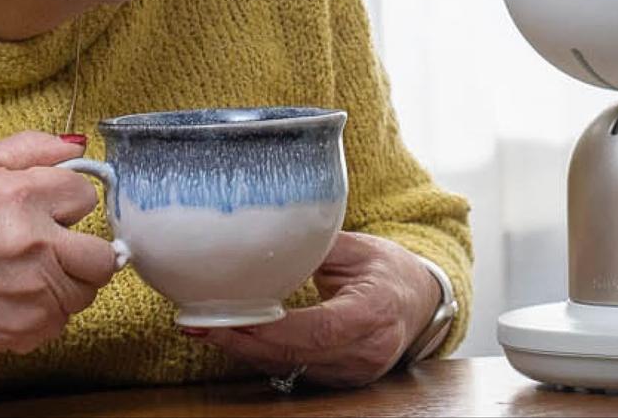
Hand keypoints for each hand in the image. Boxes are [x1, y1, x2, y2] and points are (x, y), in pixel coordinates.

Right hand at [0, 131, 120, 355]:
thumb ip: (29, 148)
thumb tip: (78, 145)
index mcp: (20, 196)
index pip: (86, 194)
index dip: (66, 201)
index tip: (45, 210)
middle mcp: (34, 244)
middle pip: (103, 252)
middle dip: (82, 248)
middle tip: (51, 246)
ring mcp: (35, 291)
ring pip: (88, 287)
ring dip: (68, 279)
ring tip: (30, 272)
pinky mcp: (31, 327)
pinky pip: (66, 317)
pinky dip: (48, 308)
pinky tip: (16, 297)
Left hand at [192, 231, 441, 387]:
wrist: (418, 302)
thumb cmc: (387, 270)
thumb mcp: (357, 247)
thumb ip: (313, 245)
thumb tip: (262, 236)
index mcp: (375, 311)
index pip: (318, 329)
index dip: (271, 329)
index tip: (231, 316)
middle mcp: (368, 350)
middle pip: (297, 354)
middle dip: (244, 341)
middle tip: (199, 324)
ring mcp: (356, 371)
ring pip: (290, 367)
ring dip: (245, 351)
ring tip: (205, 328)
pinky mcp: (343, 381)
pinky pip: (295, 371)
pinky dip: (262, 356)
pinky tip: (234, 338)